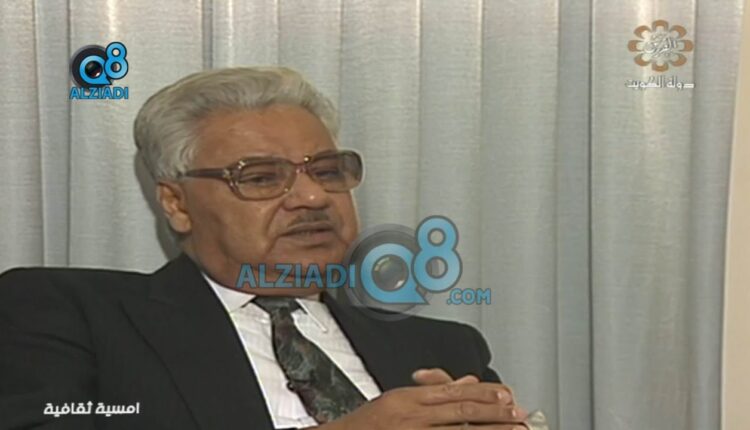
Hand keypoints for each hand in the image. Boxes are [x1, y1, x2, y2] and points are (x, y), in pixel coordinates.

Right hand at [311, 371, 526, 429]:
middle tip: (518, 412)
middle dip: (494, 412)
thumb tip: (466, 382)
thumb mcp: (396, 400)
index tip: (506, 394)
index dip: (483, 392)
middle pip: (461, 409)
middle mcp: (411, 413)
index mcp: (409, 397)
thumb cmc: (363, 425)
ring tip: (513, 428)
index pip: (454, 390)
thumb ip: (432, 390)